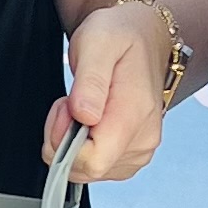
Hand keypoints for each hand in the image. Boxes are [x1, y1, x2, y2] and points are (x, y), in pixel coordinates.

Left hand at [45, 0, 174, 185]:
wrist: (143, 36)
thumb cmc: (120, 36)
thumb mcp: (97, 42)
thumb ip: (90, 81)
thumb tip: (84, 116)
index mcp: (136, 116)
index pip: (92, 162)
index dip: (64, 142)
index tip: (66, 109)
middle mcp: (143, 140)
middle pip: (87, 170)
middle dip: (64, 141)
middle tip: (71, 102)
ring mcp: (140, 151)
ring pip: (88, 172)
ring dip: (72, 143)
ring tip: (81, 106)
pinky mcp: (133, 155)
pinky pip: (95, 167)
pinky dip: (83, 148)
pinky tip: (89, 120)